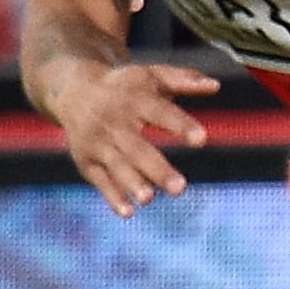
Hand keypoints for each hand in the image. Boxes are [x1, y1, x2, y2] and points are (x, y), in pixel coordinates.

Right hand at [46, 60, 216, 214]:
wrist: (74, 91)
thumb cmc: (125, 87)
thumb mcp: (152, 75)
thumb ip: (184, 80)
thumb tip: (215, 86)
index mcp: (134, 99)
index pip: (160, 113)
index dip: (180, 125)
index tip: (202, 139)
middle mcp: (113, 122)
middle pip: (136, 147)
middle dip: (157, 168)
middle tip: (180, 188)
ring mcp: (97, 143)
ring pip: (117, 166)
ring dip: (132, 183)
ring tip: (150, 199)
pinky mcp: (86, 161)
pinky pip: (100, 181)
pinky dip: (112, 196)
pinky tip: (128, 212)